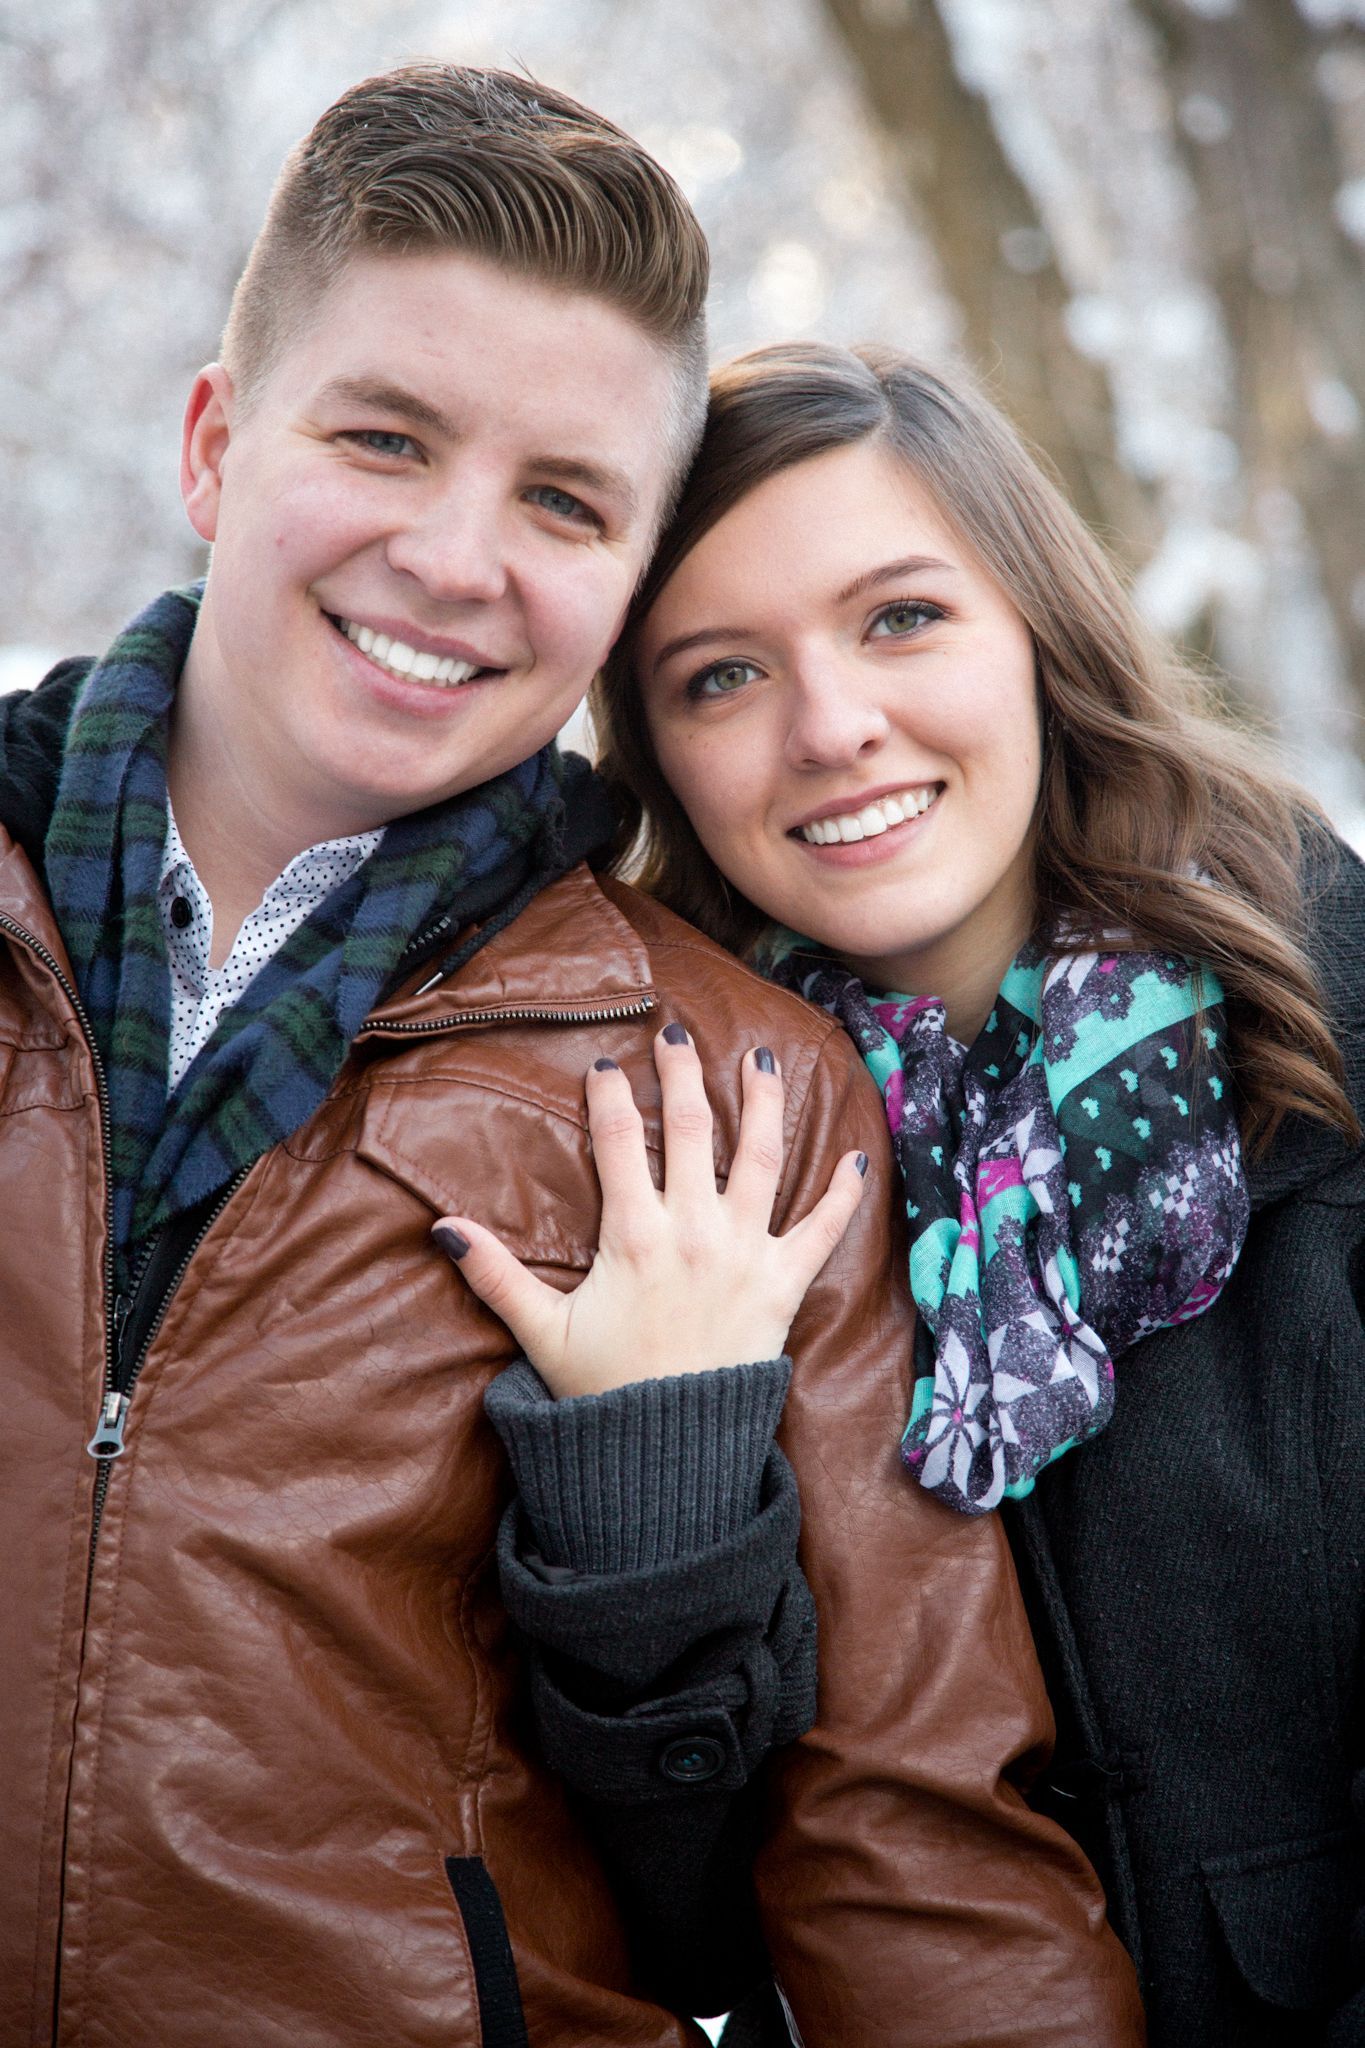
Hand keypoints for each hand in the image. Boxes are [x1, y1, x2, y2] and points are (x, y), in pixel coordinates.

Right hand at [431, 1023, 868, 1398]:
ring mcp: (746, 1251)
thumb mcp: (541, 1332)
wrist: (672, 1452)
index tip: (606, 1065)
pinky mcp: (785, 1282)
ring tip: (759, 1059)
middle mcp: (695, 1230)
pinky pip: (823, 1228)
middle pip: (690, 1127)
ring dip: (762, 1100)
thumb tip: (441, 1230)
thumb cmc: (606, 1391)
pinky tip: (858, 1157)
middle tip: (677, 1032)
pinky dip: (844, 1193)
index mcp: (634, 1235)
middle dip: (682, 1071)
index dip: (609, 1096)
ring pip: (761, 1155)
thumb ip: (495, 1275)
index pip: (618, 1141)